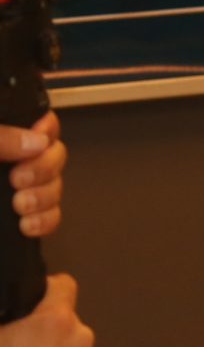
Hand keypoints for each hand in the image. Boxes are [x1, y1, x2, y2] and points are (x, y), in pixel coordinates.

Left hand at [2, 113, 63, 238]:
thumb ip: (0, 137)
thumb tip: (35, 141)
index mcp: (2, 139)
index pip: (40, 122)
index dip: (47, 130)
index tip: (37, 141)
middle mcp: (12, 163)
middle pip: (55, 154)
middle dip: (45, 169)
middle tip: (19, 178)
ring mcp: (17, 191)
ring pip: (55, 187)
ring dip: (45, 197)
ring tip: (21, 204)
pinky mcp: (18, 217)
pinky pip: (48, 216)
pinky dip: (44, 221)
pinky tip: (28, 224)